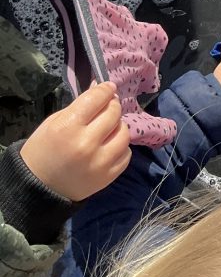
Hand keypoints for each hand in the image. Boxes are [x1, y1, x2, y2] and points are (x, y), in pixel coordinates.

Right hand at [20, 82, 130, 200]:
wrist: (38, 189)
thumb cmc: (42, 151)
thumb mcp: (53, 122)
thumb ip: (80, 106)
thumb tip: (102, 89)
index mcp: (68, 127)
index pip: (96, 99)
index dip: (105, 90)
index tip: (108, 88)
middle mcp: (86, 144)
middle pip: (113, 114)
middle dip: (112, 106)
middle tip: (107, 107)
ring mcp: (100, 162)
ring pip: (124, 133)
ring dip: (118, 126)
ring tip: (108, 128)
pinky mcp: (108, 177)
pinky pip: (126, 154)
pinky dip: (120, 147)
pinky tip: (109, 146)